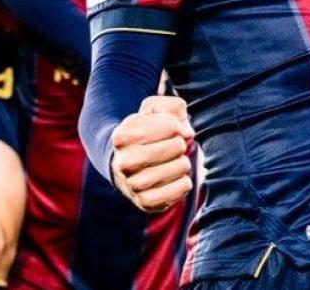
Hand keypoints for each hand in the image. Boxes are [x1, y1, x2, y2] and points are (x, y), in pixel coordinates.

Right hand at [110, 96, 194, 212]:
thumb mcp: (152, 109)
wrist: (124, 164)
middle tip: (170, 146)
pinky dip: (184, 181)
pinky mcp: (146, 203)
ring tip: (170, 161)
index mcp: (122, 136)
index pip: (170, 126)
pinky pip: (183, 187)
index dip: (176, 125)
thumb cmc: (144, 131)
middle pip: (177, 146)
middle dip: (179, 143)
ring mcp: (133, 185)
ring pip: (182, 167)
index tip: (169, 129)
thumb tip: (187, 133)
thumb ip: (172, 107)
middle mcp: (124, 163)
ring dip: (182, 162)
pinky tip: (172, 177)